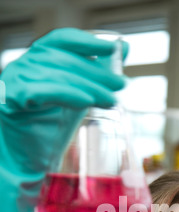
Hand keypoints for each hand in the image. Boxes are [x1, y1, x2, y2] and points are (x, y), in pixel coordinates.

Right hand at [0, 28, 127, 211]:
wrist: (25, 160)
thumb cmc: (49, 129)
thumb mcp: (78, 98)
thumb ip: (96, 74)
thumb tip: (123, 49)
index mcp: (37, 61)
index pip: (62, 40)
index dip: (88, 41)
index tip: (115, 49)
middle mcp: (23, 65)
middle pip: (63, 59)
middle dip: (96, 72)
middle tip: (121, 84)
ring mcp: (15, 80)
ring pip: (57, 75)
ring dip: (89, 86)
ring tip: (112, 100)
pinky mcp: (11, 98)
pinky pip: (43, 92)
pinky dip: (67, 94)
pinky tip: (87, 101)